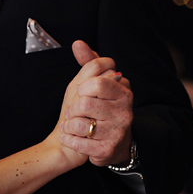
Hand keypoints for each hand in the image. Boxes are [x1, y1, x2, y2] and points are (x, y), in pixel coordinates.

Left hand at [49, 42, 116, 168]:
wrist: (102, 146)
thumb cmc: (95, 110)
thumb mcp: (93, 85)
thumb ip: (89, 63)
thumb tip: (77, 43)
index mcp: (123, 93)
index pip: (97, 82)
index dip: (83, 89)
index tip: (83, 94)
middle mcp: (124, 112)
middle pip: (84, 103)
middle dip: (72, 108)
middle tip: (74, 112)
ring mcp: (117, 132)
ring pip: (79, 123)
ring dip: (68, 125)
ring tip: (72, 126)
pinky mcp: (107, 150)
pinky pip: (78, 143)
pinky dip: (68, 139)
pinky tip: (71, 138)